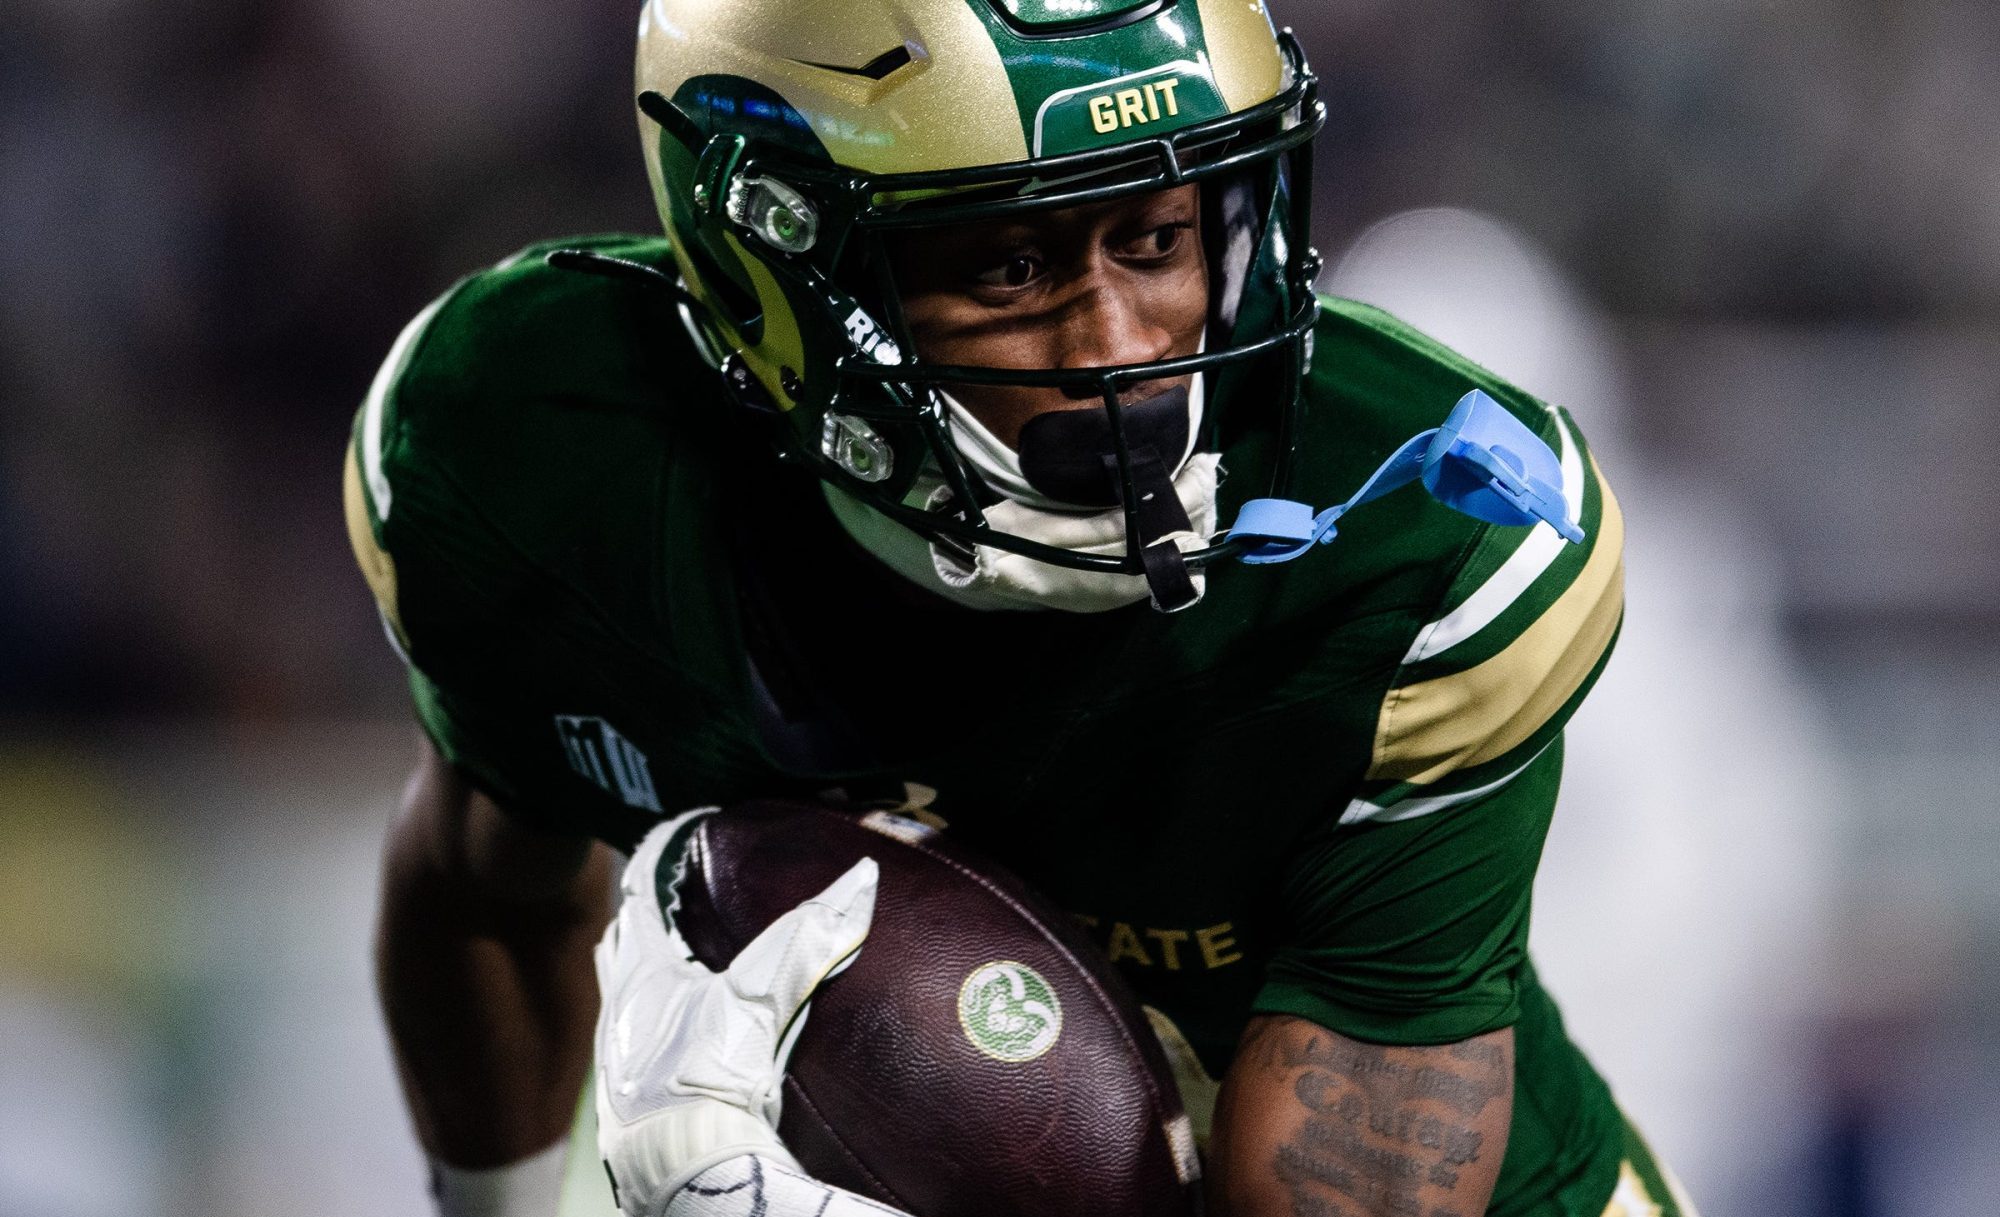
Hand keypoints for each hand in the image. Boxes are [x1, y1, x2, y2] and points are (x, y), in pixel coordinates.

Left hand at [594, 809, 879, 1216]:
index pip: (637, 893)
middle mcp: (618, 1008)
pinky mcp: (634, 1098)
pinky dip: (660, 1019)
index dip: (655, 859)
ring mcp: (621, 1056)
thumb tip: (864, 876)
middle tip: (677, 893)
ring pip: (626, 992)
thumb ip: (809, 938)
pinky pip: (641, 1038)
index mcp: (639, 971)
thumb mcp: (757, 999)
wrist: (680, 1173)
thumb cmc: (705, 1080)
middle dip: (645, 915)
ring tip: (684, 959)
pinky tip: (688, 1034)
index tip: (678, 834)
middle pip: (622, 942)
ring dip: (648, 970)